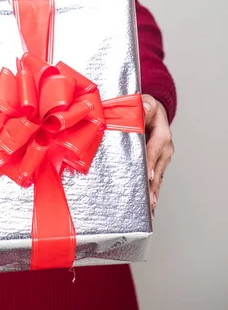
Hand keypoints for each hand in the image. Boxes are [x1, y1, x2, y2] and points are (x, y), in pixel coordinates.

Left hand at [142, 94, 174, 217]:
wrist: (153, 111)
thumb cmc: (147, 108)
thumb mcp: (146, 102)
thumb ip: (144, 105)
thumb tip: (144, 108)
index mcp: (163, 134)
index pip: (154, 149)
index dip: (150, 163)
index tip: (147, 175)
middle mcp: (166, 148)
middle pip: (158, 168)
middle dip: (153, 184)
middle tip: (148, 199)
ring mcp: (163, 157)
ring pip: (158, 176)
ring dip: (154, 191)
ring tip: (149, 207)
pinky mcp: (158, 163)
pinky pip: (156, 177)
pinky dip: (153, 190)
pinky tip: (149, 204)